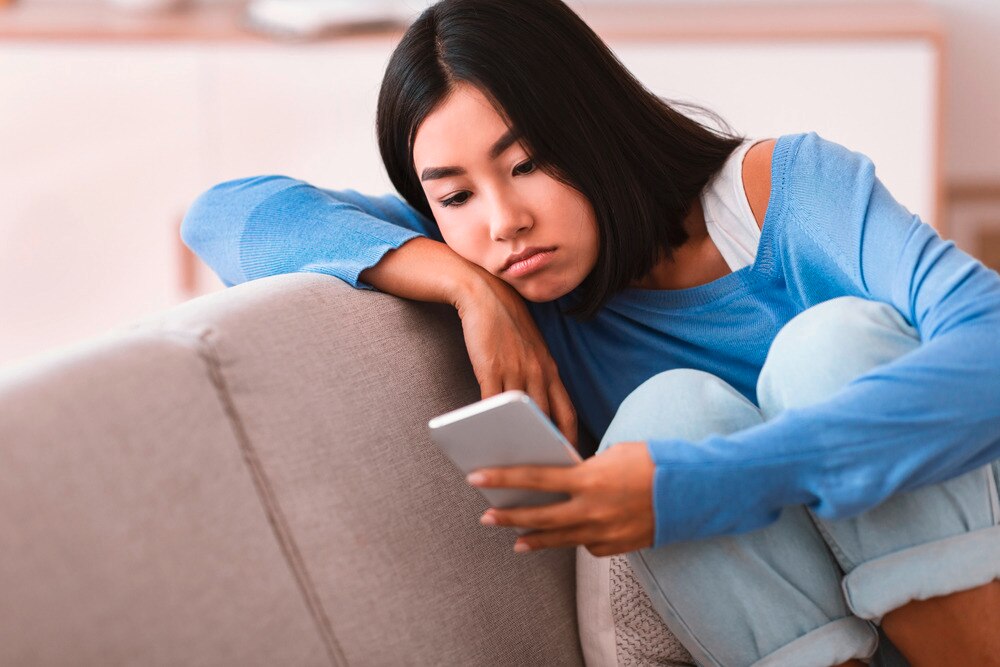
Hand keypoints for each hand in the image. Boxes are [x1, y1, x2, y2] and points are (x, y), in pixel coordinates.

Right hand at [453, 275, 578, 448]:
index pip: (567, 412)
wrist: (484, 295)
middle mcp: (537, 372)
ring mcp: (515, 370)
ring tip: (514, 464)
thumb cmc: (505, 325)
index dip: (570, 439)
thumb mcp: (530, 351)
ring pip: (521, 415)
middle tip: (547, 473)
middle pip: (547, 420)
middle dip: (548, 448)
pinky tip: (484, 436)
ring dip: (518, 440)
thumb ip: (535, 377)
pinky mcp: (491, 367)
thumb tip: (534, 410)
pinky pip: (492, 402)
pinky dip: (490, 421)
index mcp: (550, 370)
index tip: (571, 460)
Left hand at [467, 441, 654, 556]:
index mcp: (589, 478)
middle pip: (539, 516)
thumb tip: (564, 477)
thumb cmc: (653, 462)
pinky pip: (587, 545)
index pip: (535, 477)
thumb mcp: (614, 454)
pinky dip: (576, 539)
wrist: (694, 490)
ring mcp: (604, 532)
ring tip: (516, 540)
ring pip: (559, 538)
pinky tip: (568, 536)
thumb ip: (585, 468)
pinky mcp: (616, 547)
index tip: (476, 478)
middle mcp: (592, 509)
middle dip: (510, 516)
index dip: (503, 477)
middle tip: (486, 517)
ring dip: (534, 538)